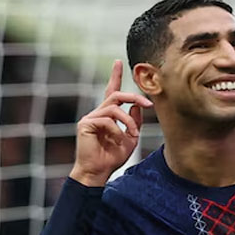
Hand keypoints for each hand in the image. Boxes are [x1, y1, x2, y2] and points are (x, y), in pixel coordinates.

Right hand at [70, 59, 153, 185]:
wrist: (98, 173)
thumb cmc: (112, 158)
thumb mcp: (130, 138)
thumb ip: (134, 122)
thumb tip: (137, 106)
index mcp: (107, 115)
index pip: (111, 92)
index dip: (115, 76)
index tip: (119, 62)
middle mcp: (97, 113)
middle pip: (116, 95)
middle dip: (134, 97)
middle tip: (148, 103)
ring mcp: (90, 118)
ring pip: (114, 107)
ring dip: (128, 120)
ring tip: (132, 134)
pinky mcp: (86, 124)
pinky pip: (107, 119)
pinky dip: (117, 130)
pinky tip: (117, 140)